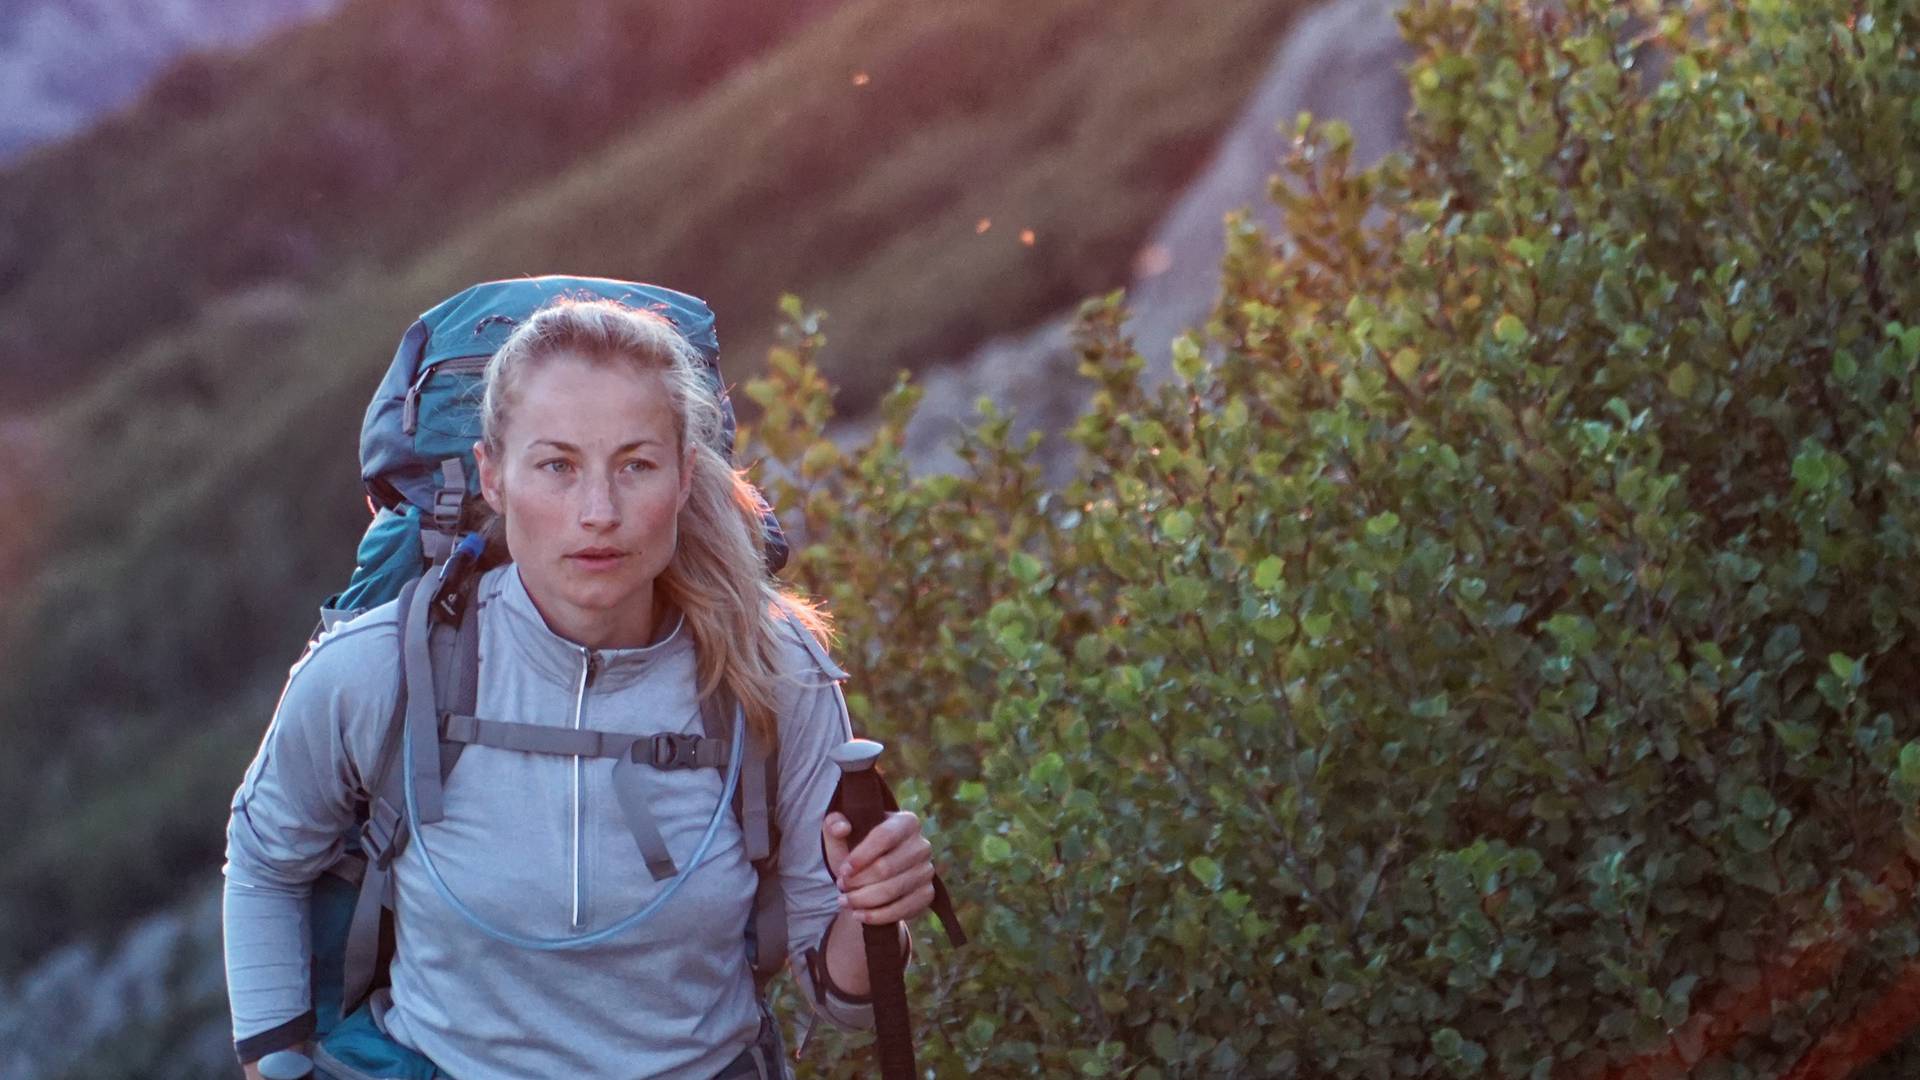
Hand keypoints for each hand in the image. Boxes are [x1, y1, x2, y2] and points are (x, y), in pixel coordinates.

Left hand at [821, 809, 935, 924]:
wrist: (872, 877)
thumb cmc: (857, 852)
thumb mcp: (842, 837)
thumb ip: (834, 825)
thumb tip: (841, 827)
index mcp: (906, 822)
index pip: (885, 836)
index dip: (862, 855)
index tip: (843, 870)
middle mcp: (922, 845)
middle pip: (887, 867)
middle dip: (859, 881)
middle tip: (841, 886)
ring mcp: (927, 871)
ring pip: (892, 890)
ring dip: (864, 899)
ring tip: (845, 900)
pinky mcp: (927, 894)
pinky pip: (903, 909)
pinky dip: (878, 915)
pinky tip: (859, 915)